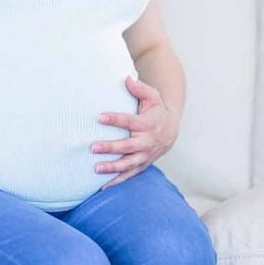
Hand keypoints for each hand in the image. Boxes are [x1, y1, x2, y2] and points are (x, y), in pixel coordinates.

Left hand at [91, 75, 178, 189]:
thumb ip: (140, 89)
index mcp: (147, 124)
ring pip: (129, 164)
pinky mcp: (143, 164)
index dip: (114, 119)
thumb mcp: (152, 97)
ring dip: (113, 167)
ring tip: (96, 169)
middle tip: (92, 147)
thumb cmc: (156, 110)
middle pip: (128, 146)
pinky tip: (102, 186)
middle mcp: (147, 142)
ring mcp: (145, 155)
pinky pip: (130, 174)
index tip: (99, 117)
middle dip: (111, 147)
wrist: (171, 130)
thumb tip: (127, 78)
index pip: (129, 122)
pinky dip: (118, 181)